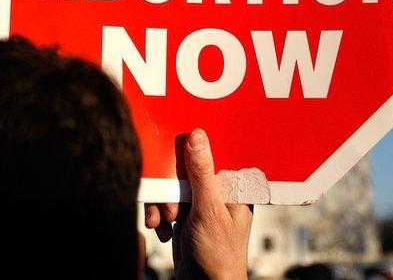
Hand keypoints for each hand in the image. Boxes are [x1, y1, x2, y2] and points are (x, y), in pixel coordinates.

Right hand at [144, 129, 252, 279]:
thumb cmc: (218, 256)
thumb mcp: (208, 211)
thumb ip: (202, 174)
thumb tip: (198, 136)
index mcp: (234, 187)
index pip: (212, 156)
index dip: (191, 153)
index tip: (173, 150)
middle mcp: (217, 193)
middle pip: (185, 172)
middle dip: (170, 190)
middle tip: (171, 210)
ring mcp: (200, 205)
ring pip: (171, 189)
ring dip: (161, 205)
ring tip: (162, 223)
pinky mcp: (184, 217)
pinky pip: (164, 205)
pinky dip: (158, 216)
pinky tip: (162, 231)